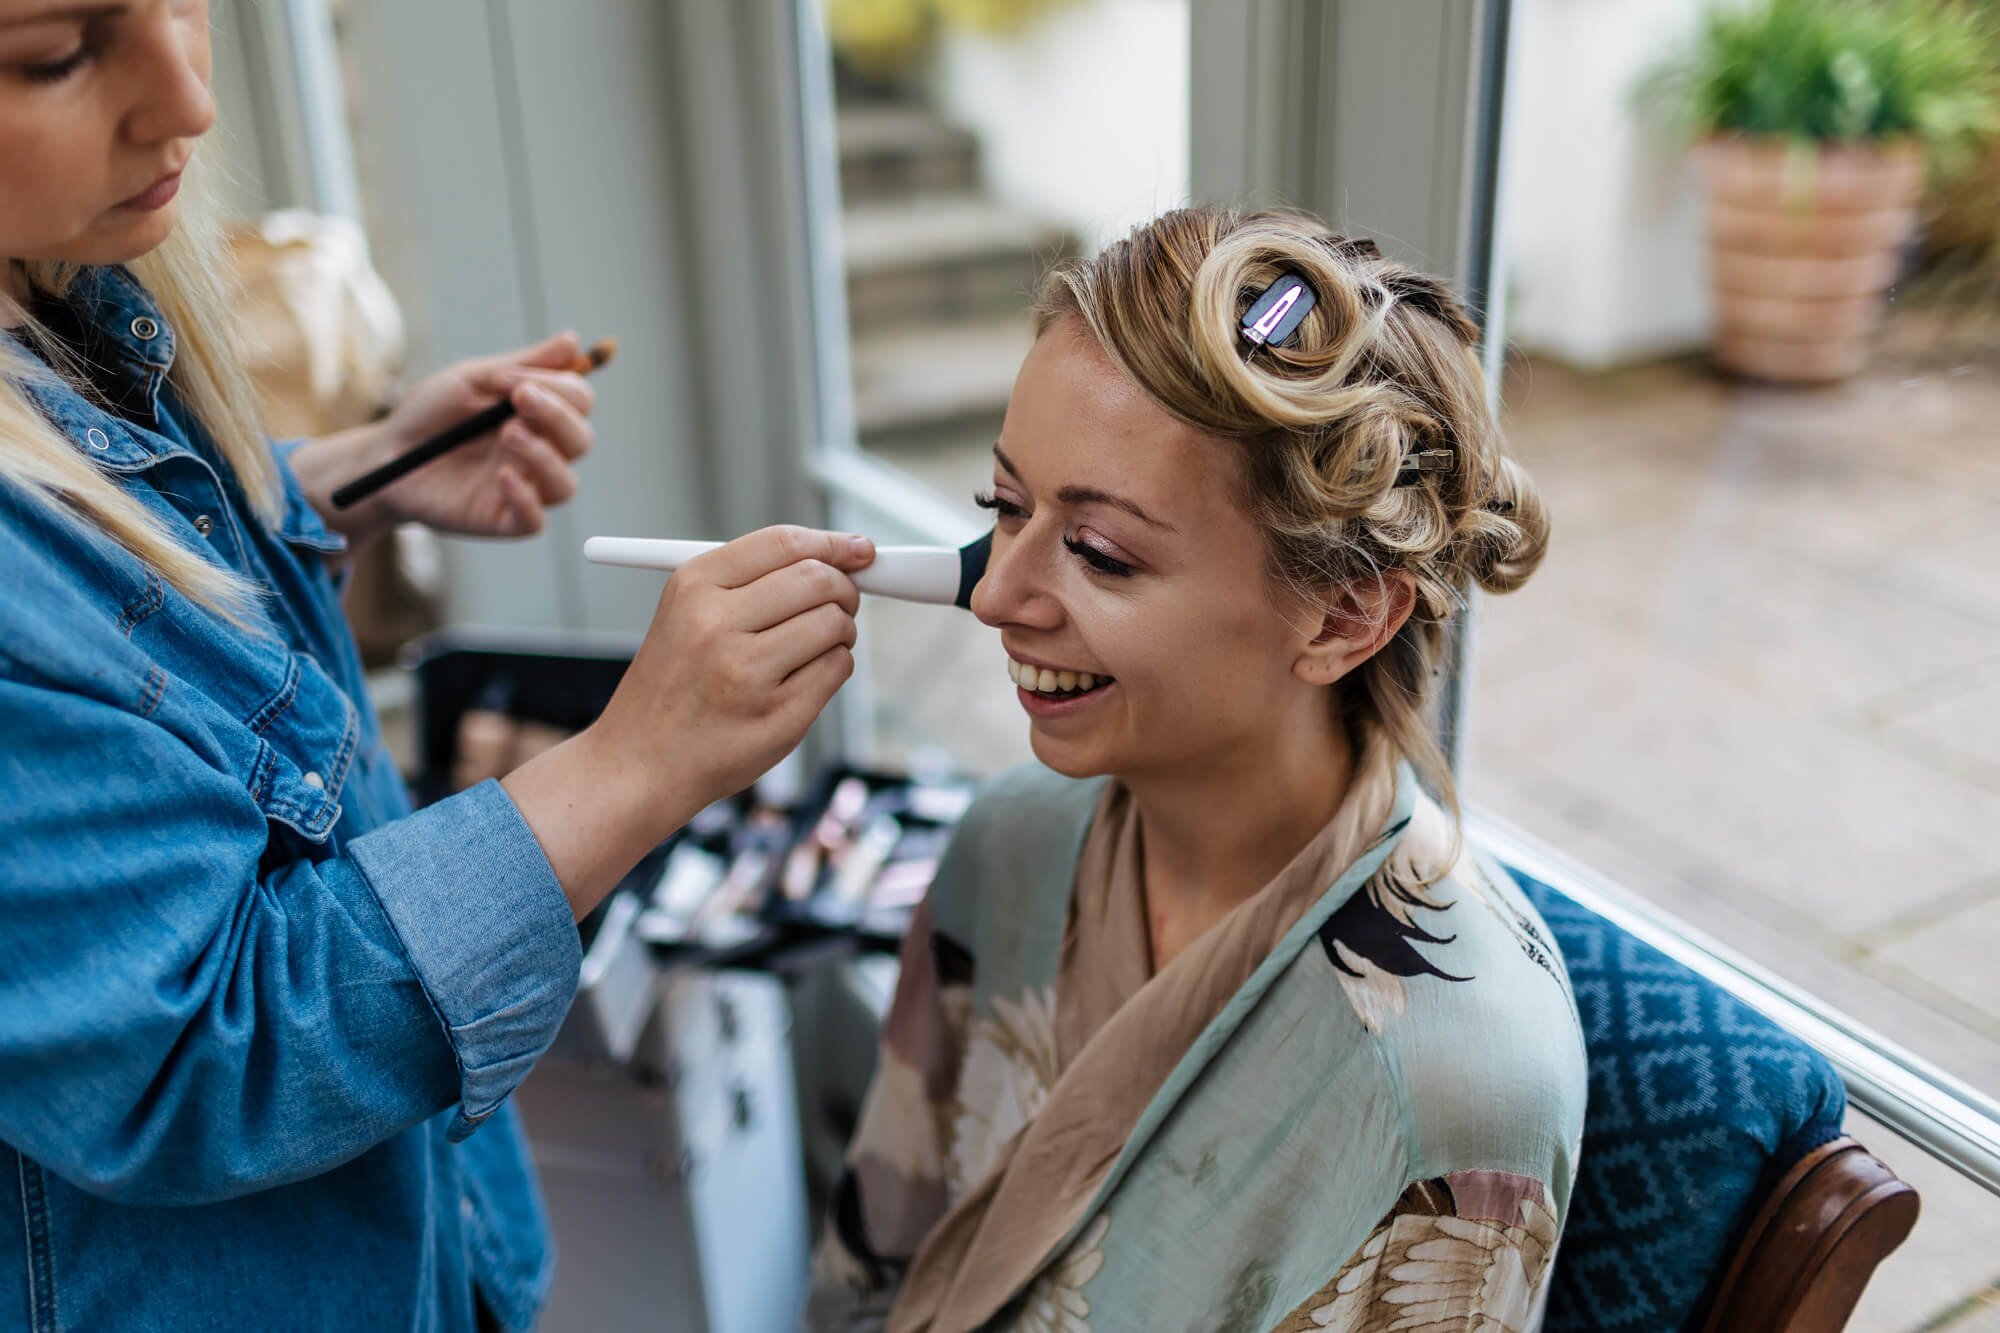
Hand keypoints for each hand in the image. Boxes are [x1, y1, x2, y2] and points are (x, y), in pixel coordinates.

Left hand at [297, 331, 597, 549]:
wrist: (385, 454)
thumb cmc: (429, 415)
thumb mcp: (472, 380)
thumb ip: (524, 365)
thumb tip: (574, 340)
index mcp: (537, 416)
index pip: (578, 402)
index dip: (557, 387)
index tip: (509, 379)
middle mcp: (538, 453)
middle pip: (580, 440)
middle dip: (557, 416)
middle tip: (519, 400)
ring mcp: (523, 488)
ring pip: (565, 485)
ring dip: (545, 457)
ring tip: (508, 435)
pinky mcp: (501, 519)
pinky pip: (533, 521)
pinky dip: (526, 499)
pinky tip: (502, 477)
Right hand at [503, 526, 876, 917]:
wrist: (639, 763)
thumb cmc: (673, 686)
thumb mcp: (686, 614)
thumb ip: (753, 581)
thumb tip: (840, 555)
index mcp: (693, 587)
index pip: (783, 543)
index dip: (832, 543)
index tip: (859, 550)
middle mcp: (716, 625)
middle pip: (818, 580)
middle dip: (844, 589)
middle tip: (842, 602)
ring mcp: (747, 673)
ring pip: (835, 624)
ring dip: (840, 631)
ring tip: (815, 646)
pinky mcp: (777, 717)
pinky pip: (837, 669)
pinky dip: (834, 667)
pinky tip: (803, 678)